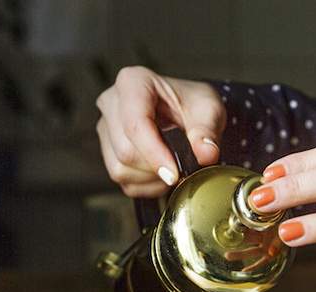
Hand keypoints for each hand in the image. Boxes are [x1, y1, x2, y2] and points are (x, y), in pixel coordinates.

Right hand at [95, 66, 225, 196]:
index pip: (135, 123)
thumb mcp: (209, 110)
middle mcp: (112, 104)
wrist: (189, 113)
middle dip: (159, 166)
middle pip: (126, 151)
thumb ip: (208, 131)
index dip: (154, 152)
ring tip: (175, 164)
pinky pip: (125, 182)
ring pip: (121, 169)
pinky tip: (164, 172)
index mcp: (133, 82)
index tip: (175, 173)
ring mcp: (106, 130)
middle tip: (185, 164)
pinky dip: (149, 186)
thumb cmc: (194, 104)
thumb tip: (206, 153)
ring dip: (154, 178)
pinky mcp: (108, 153)